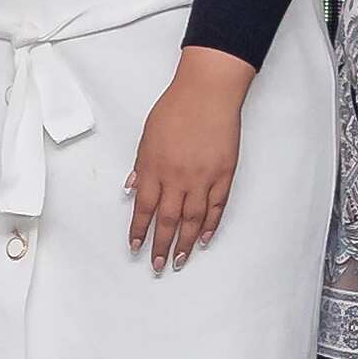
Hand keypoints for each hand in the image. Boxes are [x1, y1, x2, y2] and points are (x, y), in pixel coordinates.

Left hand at [125, 50, 253, 273]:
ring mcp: (202, 178)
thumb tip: (134, 188)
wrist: (208, 93)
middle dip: (160, 246)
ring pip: (192, 220)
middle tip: (157, 265)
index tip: (134, 246)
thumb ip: (142, 164)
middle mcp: (177, 177)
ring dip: (184, 243)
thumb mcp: (148, 135)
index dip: (138, 230)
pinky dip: (209, 225)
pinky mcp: (223, 175)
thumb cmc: (176, 108)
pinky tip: (202, 239)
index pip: (144, 208)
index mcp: (155, 167)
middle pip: (167, 220)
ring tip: (179, 260)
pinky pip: (216, 207)